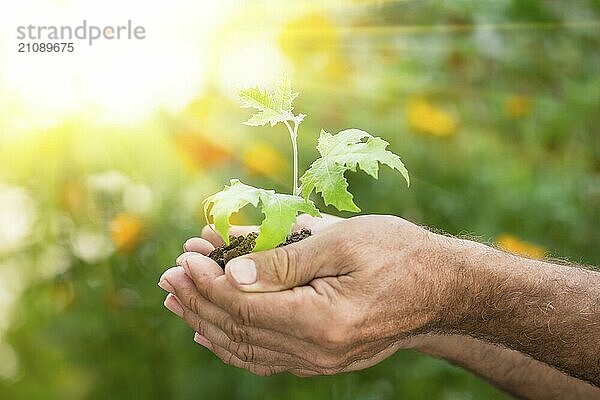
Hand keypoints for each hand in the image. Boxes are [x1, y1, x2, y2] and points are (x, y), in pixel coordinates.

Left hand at [159, 214, 452, 375]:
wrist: (442, 289)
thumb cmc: (398, 253)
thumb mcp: (342, 242)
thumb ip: (284, 259)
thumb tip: (233, 272)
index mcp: (322, 319)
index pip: (245, 305)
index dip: (207, 283)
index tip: (182, 259)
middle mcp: (317, 350)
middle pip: (239, 330)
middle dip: (198, 300)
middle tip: (168, 275)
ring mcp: (320, 360)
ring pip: (246, 348)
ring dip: (206, 321)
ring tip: (176, 300)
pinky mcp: (323, 358)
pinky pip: (265, 357)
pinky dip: (232, 342)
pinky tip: (209, 330)